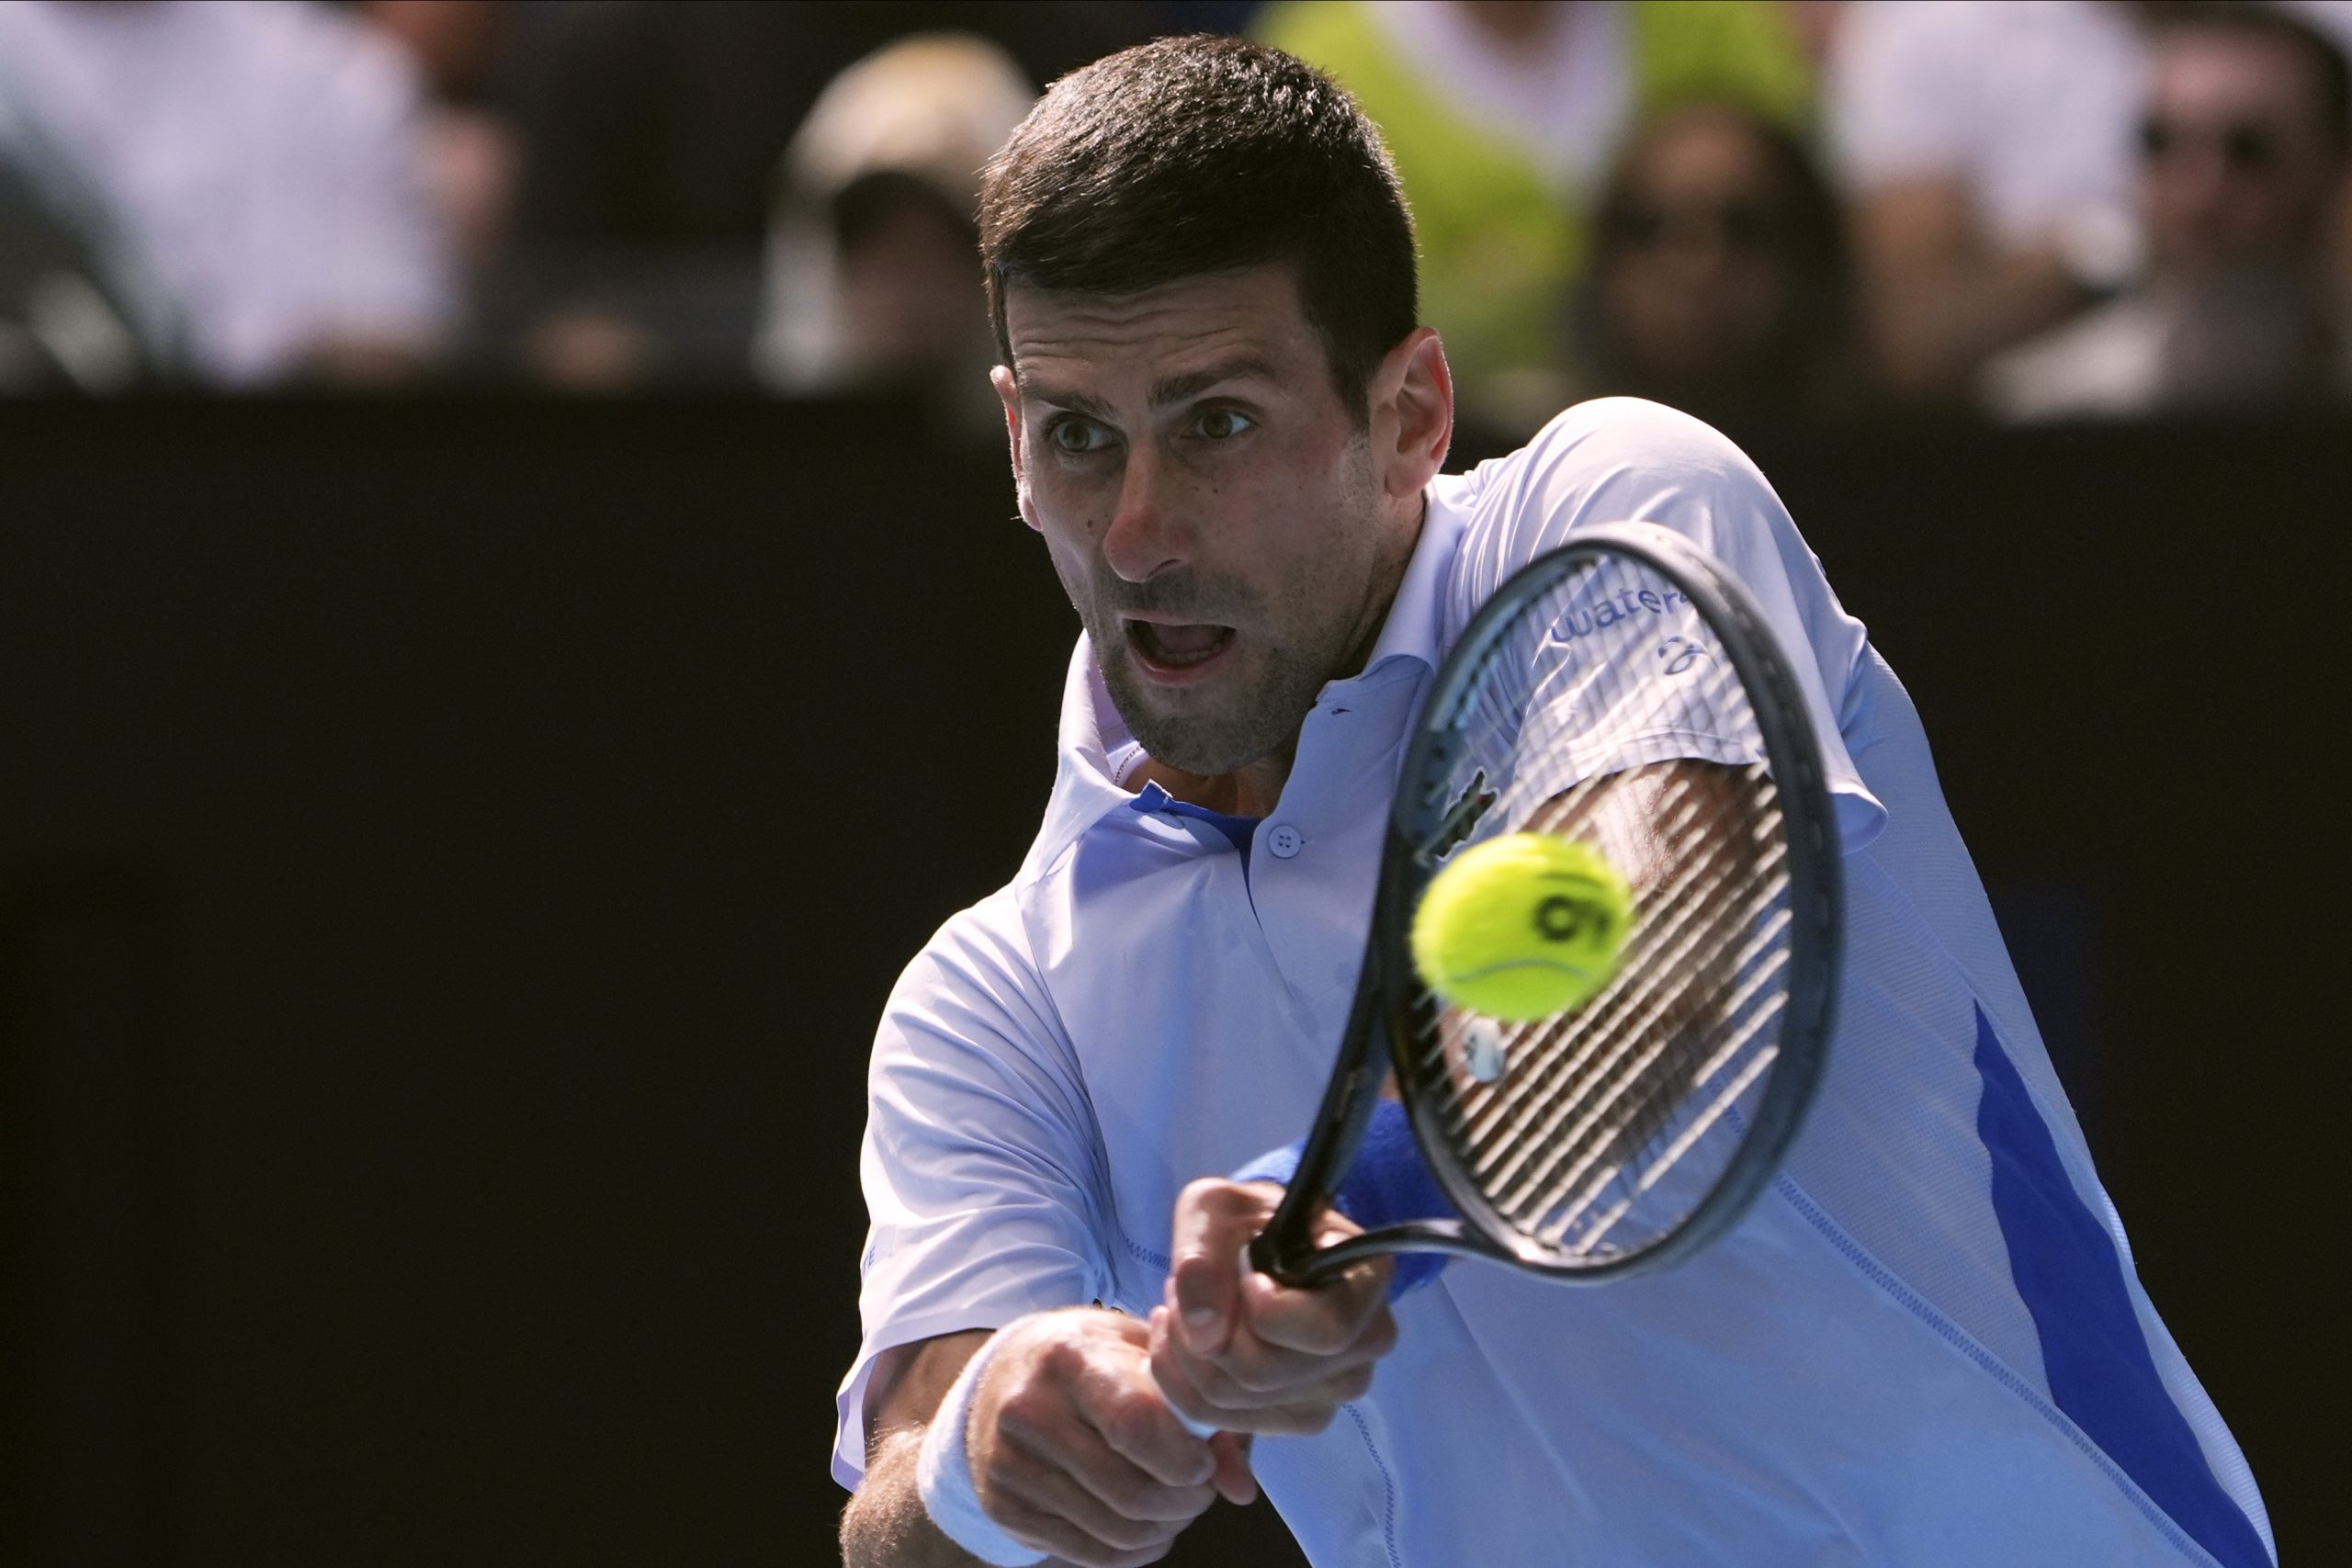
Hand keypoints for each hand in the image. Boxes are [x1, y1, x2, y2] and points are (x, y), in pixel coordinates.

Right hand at [966, 1309, 1255, 1567]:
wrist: (1006, 1376)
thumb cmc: (1094, 1361)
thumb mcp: (1146, 1356)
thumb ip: (1201, 1411)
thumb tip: (1241, 1489)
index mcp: (1070, 1357)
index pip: (1135, 1425)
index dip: (1184, 1458)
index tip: (1204, 1461)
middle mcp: (1028, 1410)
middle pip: (1129, 1491)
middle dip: (1184, 1503)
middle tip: (1199, 1490)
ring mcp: (1009, 1463)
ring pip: (1114, 1530)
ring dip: (1163, 1530)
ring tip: (1175, 1506)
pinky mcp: (1003, 1507)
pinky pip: (1089, 1555)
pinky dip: (1133, 1552)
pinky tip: (1145, 1527)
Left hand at [1147, 1179, 1398, 1436]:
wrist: (1257, 1248)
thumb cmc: (1246, 1222)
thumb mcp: (1214, 1209)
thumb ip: (1202, 1254)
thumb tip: (1204, 1332)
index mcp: (1366, 1282)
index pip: (1324, 1332)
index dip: (1265, 1311)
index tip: (1246, 1277)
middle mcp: (1366, 1344)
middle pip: (1265, 1374)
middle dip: (1203, 1334)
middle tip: (1180, 1291)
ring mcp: (1336, 1390)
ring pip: (1237, 1403)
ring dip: (1187, 1357)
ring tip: (1181, 1312)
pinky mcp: (1301, 1417)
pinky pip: (1225, 1423)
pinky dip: (1185, 1385)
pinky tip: (1187, 1344)